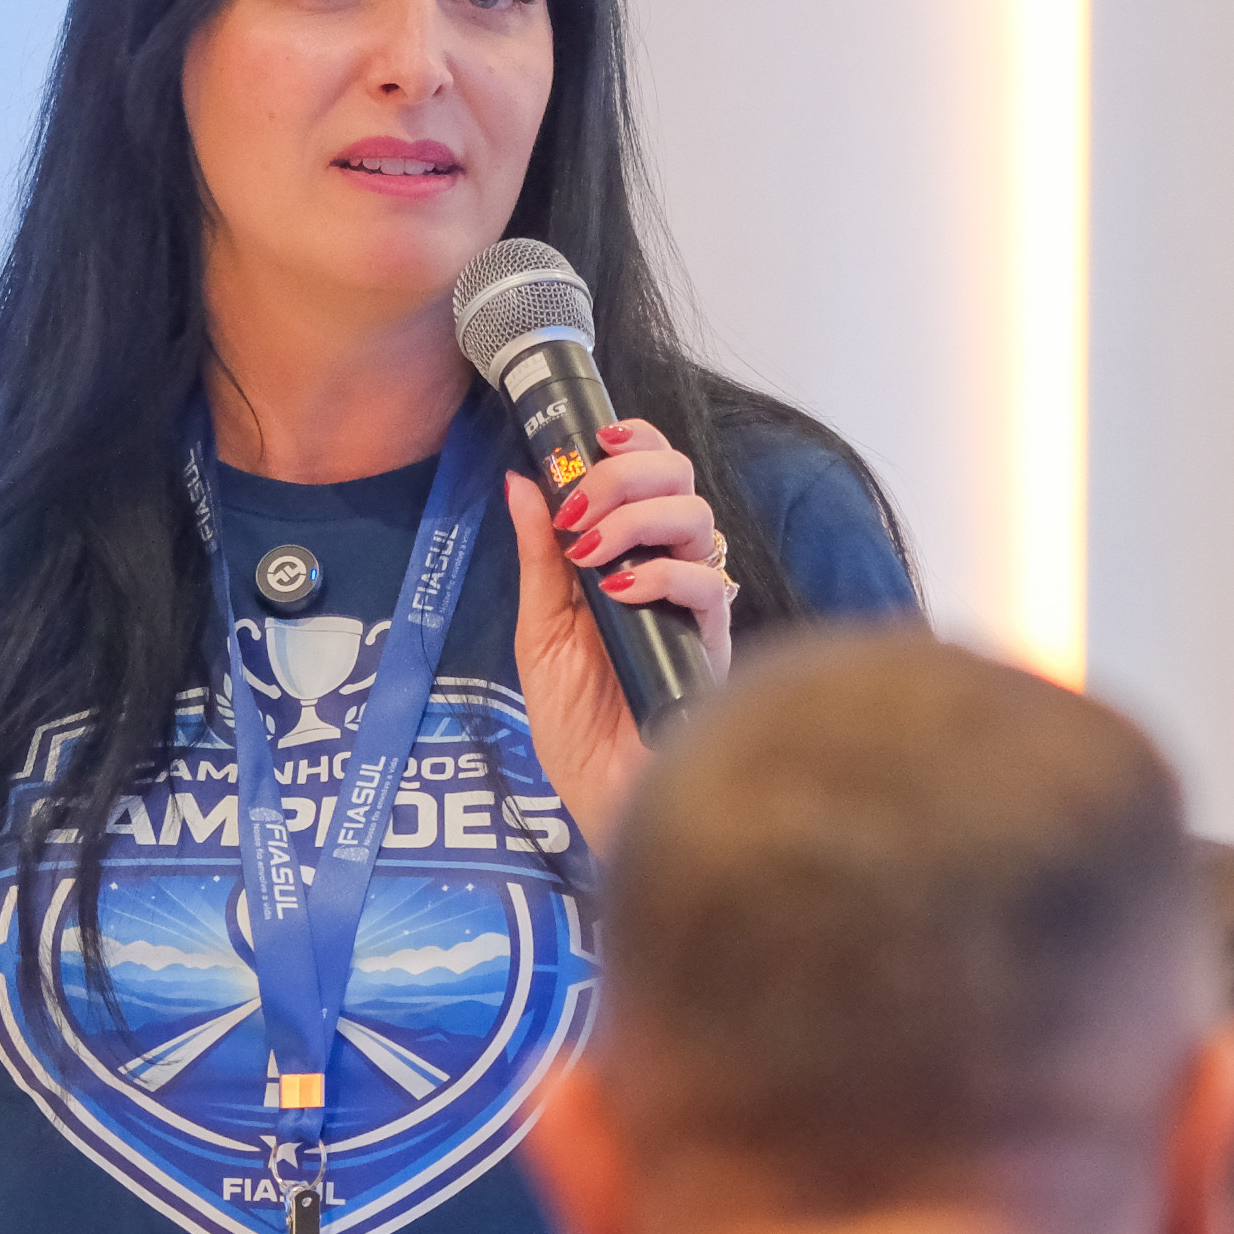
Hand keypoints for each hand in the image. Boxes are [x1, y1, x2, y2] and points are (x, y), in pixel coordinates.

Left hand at [503, 429, 732, 852]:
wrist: (599, 794)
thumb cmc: (576, 722)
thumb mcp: (541, 628)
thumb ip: (540, 555)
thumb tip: (522, 480)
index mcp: (633, 559)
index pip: (655, 476)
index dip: (636, 443)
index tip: (595, 439)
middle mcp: (671, 575)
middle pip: (683, 483)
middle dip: (628, 473)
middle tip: (581, 505)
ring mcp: (695, 609)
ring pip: (700, 521)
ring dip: (638, 517)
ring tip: (592, 549)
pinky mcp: (712, 648)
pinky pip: (709, 587)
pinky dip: (662, 574)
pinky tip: (621, 591)